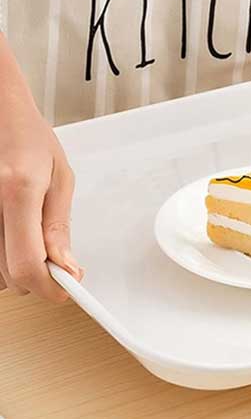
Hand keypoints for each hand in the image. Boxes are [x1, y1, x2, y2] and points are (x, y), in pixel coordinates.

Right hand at [0, 34, 81, 300]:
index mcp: (17, 192)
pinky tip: (14, 232)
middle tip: (55, 258)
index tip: (66, 289)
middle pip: (8, 276)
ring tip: (30, 234)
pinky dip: (2, 254)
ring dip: (17, 266)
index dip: (49, 287)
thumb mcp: (59, 177)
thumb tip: (67, 266)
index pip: (27, 265)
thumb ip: (58, 225)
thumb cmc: (27, 138)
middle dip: (37, 276)